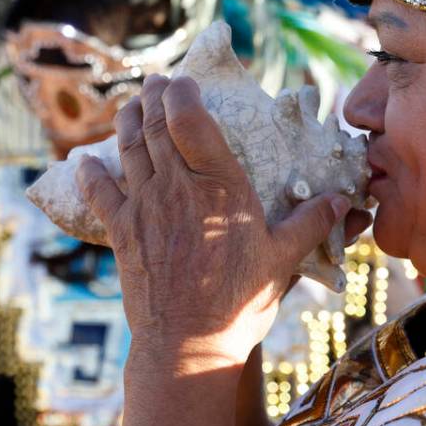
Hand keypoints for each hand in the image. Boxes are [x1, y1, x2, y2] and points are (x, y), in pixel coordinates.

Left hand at [76, 75, 360, 364]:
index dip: (182, 94)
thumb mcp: (283, 258)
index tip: (183, 81)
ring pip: (128, 150)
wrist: (189, 343)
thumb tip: (341, 200)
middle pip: (155, 127)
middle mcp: (177, 187)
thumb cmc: (240, 300)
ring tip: (132, 104)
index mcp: (219, 185)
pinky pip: (101, 194)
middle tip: (156, 83)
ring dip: (127, 121)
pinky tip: (84, 161)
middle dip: (153, 98)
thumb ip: (309, 223)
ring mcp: (145, 208)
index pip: (191, 121)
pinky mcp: (122, 234)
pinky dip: (90, 174)